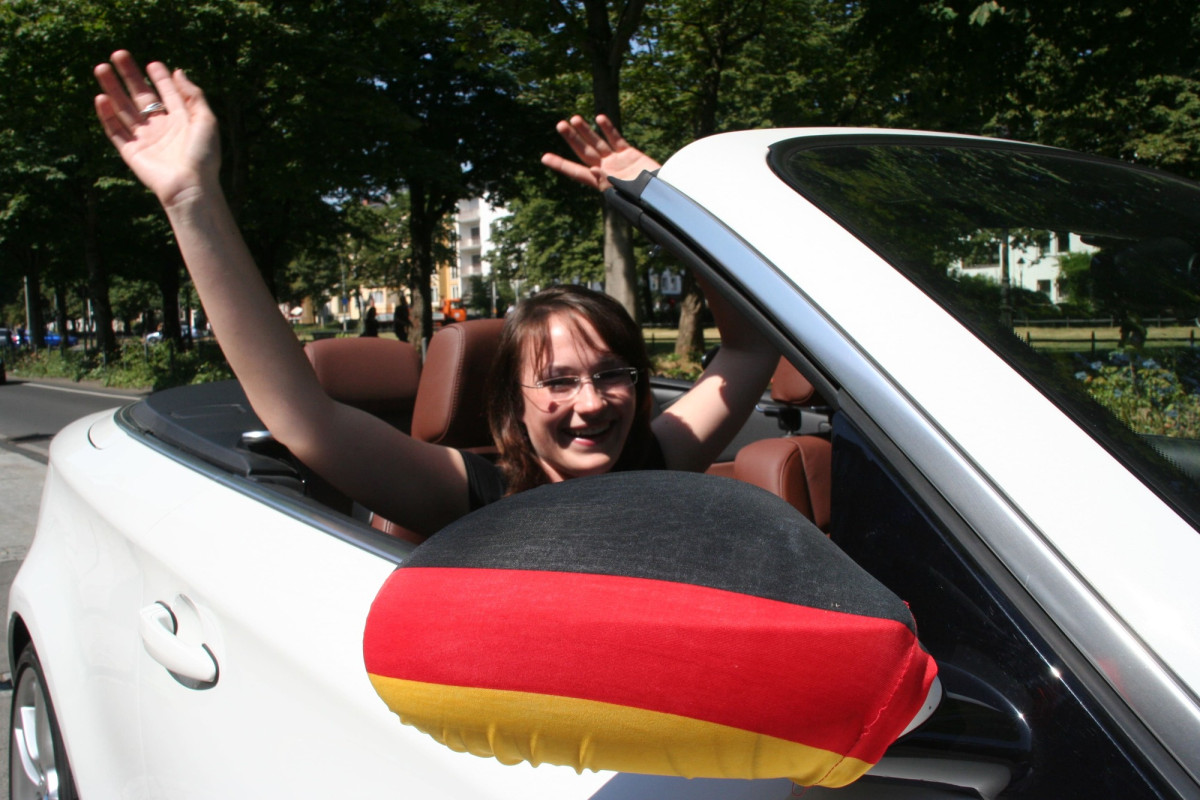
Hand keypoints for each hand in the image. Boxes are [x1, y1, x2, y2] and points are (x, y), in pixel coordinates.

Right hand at [94, 50, 219, 207]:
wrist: (191, 186)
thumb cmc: (203, 156)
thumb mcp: (206, 120)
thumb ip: (193, 95)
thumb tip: (178, 71)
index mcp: (182, 121)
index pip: (168, 94)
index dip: (160, 78)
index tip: (153, 63)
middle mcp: (162, 128)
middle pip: (141, 97)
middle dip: (130, 76)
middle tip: (118, 54)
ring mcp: (146, 140)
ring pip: (124, 109)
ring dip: (112, 89)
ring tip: (102, 68)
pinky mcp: (132, 152)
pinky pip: (115, 131)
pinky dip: (107, 115)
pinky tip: (101, 98)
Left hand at [541, 114, 659, 191]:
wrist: (661, 195)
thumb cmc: (640, 199)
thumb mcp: (622, 192)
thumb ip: (606, 180)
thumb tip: (592, 169)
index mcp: (598, 181)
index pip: (575, 171)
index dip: (560, 164)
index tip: (544, 158)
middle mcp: (605, 169)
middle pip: (584, 152)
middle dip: (572, 139)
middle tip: (560, 125)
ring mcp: (616, 161)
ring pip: (598, 143)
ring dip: (586, 131)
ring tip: (574, 118)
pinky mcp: (629, 154)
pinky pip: (616, 139)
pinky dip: (608, 129)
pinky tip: (599, 119)